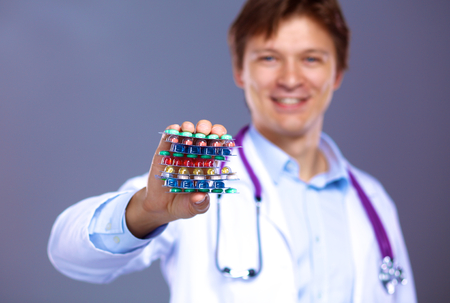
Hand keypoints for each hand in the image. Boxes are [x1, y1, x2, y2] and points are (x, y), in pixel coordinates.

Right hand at [125, 120, 226, 237]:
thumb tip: (200, 197)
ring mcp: (179, 152)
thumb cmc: (183, 205)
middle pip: (204, 135)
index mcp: (208, 165)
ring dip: (189, 128)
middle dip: (206, 128)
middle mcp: (195, 155)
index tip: (223, 136)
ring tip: (189, 131)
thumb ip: (200, 205)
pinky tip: (174, 131)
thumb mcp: (194, 209)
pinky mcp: (164, 152)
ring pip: (187, 133)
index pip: (218, 148)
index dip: (222, 139)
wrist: (160, 207)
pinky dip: (172, 132)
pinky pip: (168, 138)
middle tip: (204, 130)